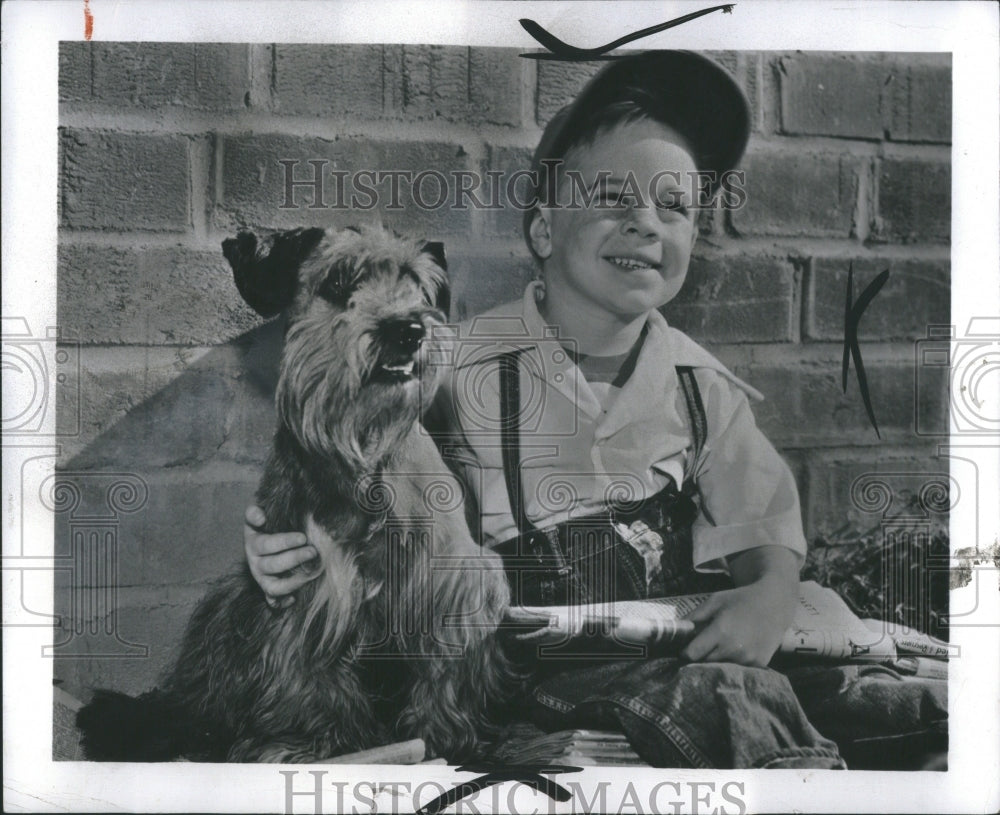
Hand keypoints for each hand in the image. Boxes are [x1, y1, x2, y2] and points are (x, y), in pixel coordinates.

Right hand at [244, 505, 319, 608]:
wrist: (264, 541)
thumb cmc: (266, 526)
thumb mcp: (257, 517)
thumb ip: (255, 513)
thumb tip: (260, 516)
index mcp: (254, 543)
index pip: (267, 544)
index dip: (284, 542)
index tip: (303, 537)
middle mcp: (256, 563)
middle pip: (273, 565)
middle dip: (294, 559)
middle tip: (313, 552)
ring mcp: (262, 579)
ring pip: (273, 587)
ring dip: (292, 583)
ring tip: (310, 575)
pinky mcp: (268, 590)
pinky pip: (272, 601)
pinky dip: (281, 603)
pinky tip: (293, 599)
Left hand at [680, 577, 797, 666]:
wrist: (774, 604)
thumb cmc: (740, 600)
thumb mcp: (714, 601)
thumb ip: (694, 617)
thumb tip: (676, 631)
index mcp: (720, 631)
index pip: (692, 654)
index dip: (685, 653)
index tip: (684, 650)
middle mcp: (734, 648)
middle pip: (705, 663)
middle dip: (700, 657)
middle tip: (701, 648)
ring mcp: (748, 659)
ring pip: (721, 668)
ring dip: (716, 661)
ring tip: (720, 647)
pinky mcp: (759, 664)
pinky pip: (738, 669)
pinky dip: (733, 663)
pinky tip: (736, 650)